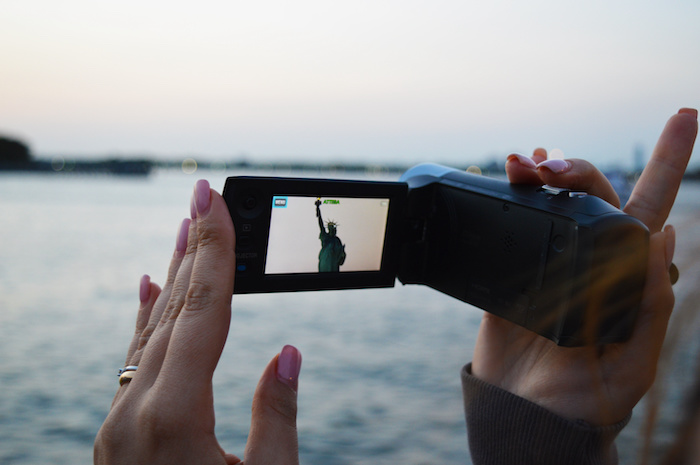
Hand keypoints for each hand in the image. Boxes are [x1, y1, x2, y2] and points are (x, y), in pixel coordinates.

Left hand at [94, 180, 301, 464]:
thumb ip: (278, 416)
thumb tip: (289, 354)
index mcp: (172, 418)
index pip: (202, 311)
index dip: (214, 251)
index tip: (215, 201)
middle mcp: (134, 413)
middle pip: (173, 309)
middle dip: (193, 246)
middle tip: (202, 194)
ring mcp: (120, 424)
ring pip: (151, 331)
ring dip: (174, 277)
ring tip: (188, 230)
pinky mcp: (121, 434)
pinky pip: (135, 361)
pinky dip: (146, 320)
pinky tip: (149, 290)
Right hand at [472, 108, 697, 425]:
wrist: (522, 417)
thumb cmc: (584, 402)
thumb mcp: (633, 365)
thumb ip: (651, 307)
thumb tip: (666, 236)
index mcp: (625, 276)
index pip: (651, 209)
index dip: (667, 162)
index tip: (684, 115)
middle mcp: (587, 260)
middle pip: (592, 194)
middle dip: (577, 169)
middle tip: (549, 168)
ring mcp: (546, 263)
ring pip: (549, 202)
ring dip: (541, 173)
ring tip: (525, 163)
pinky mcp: (509, 273)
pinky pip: (509, 225)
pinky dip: (507, 196)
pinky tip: (506, 179)